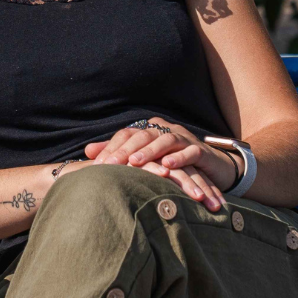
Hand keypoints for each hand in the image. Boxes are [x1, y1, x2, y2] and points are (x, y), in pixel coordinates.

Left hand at [82, 118, 238, 211]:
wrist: (210, 167)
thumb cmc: (171, 162)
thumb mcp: (144, 159)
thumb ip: (117, 153)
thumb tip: (86, 152)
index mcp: (148, 131)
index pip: (126, 135)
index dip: (111, 149)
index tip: (96, 166)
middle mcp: (164, 130)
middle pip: (142, 136)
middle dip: (125, 150)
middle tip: (110, 165)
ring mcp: (184, 138)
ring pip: (165, 140)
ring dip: (150, 151)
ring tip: (135, 162)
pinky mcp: (201, 150)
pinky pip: (190, 151)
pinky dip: (180, 157)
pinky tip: (169, 165)